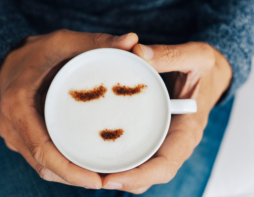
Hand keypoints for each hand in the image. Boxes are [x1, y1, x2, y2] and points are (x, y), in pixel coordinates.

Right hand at [0, 29, 137, 188]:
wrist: (8, 60)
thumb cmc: (35, 52)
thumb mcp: (62, 42)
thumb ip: (94, 41)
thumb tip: (131, 40)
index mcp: (17, 106)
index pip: (42, 150)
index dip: (69, 171)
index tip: (97, 181)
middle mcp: (12, 127)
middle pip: (44, 165)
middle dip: (75, 178)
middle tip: (107, 181)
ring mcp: (15, 136)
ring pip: (43, 167)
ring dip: (70, 176)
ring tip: (100, 177)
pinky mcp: (22, 138)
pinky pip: (42, 159)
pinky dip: (63, 167)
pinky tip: (84, 167)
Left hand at [102, 42, 231, 193]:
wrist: (209, 75)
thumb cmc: (206, 70)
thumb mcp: (196, 57)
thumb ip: (170, 55)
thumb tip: (138, 53)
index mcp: (187, 131)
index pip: (166, 165)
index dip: (139, 176)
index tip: (111, 179)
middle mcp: (174, 142)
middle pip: (147, 174)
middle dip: (120, 179)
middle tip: (89, 176)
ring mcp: (162, 140)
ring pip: (139, 168)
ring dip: (115, 171)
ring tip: (87, 167)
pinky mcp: (153, 134)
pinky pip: (136, 152)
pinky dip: (117, 156)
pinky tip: (96, 149)